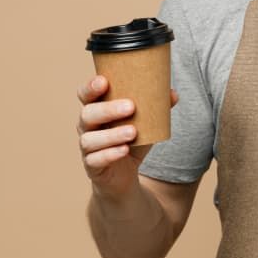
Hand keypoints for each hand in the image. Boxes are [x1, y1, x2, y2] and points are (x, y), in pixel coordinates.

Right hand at [76, 75, 179, 201]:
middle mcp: (86, 126)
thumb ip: (156, 107)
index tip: (104, 81)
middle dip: (108, 109)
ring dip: (112, 134)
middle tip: (131, 106)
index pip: (85, 94)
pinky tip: (125, 150)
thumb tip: (173, 94)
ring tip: (133, 132)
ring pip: (90, 139)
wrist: (123, 177)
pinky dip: (111, 154)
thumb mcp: (144, 123)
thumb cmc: (130, 140)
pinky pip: (96, 160)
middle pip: (87, 114)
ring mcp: (86, 148)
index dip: (90, 87)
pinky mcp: (91, 167)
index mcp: (96, 108)